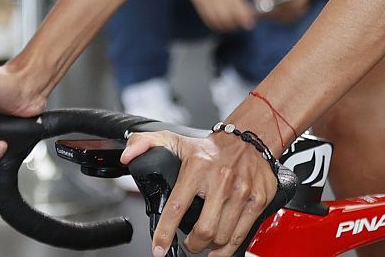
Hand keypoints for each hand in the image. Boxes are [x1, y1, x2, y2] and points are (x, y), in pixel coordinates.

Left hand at [121, 129, 277, 256]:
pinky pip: (240, 235)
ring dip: (209, 246)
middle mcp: (220, 181)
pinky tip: (219, 247)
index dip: (165, 233)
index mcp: (197, 168)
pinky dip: (227, 249)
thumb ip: (145, 144)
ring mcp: (241, 192)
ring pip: (222, 237)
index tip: (158, 248)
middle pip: (203, 230)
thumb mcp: (175, 140)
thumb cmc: (212, 147)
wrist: (251, 138)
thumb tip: (127, 156)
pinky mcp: (257, 200)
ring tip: (203, 242)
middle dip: (192, 244)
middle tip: (188, 243)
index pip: (176, 208)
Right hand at [171, 0, 261, 32]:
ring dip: (228, 26)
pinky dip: (216, 25)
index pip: (238, 7)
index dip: (246, 17)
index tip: (252, 21)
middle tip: (245, 23)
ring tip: (235, 24)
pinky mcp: (199, 5)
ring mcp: (206, 2)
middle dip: (239, 23)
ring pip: (218, 21)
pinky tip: (223, 24)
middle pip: (228, 17)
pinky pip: (208, 19)